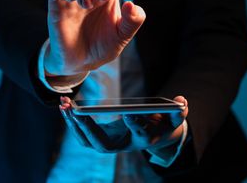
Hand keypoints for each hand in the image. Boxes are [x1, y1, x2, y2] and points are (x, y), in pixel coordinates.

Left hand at [59, 96, 188, 152]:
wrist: (155, 135)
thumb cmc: (164, 124)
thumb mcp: (174, 118)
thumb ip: (179, 112)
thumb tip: (182, 102)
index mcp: (143, 139)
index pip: (137, 133)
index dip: (134, 124)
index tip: (128, 113)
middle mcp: (123, 145)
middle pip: (102, 144)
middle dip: (87, 127)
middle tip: (75, 110)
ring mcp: (110, 142)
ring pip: (87, 140)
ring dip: (73, 124)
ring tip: (64, 105)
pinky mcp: (101, 137)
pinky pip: (83, 133)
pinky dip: (72, 121)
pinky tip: (65, 106)